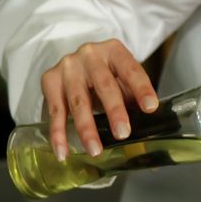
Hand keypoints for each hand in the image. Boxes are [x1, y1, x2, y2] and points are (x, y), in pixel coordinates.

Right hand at [40, 39, 158, 159]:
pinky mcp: (50, 79)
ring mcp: (68, 66)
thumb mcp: (123, 80)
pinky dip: (58, 133)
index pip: (131, 70)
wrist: (77, 63)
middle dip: (114, 111)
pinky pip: (55, 111)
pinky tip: (63, 151)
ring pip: (78, 101)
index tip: (150, 108)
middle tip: (122, 133)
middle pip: (104, 85)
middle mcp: (90, 54)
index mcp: (114, 51)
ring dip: (86, 128)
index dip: (141, 89)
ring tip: (95, 150)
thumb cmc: (107, 75)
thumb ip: (133, 99)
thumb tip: (148, 132)